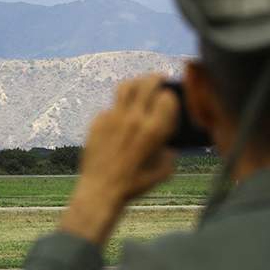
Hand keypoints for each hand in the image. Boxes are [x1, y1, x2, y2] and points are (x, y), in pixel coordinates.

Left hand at [60, 74, 177, 244]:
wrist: (101, 190)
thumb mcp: (164, 170)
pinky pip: (110, 106)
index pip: (167, 97)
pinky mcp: (98, 121)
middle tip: (158, 79)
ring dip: (136, 83)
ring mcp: (114, 117)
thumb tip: (171, 141)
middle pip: (147, 83)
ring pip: (126, 86)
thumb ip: (172, 152)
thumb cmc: (135, 183)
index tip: (169, 99)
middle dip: (156, 78)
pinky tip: (120, 117)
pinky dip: (118, 108)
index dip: (170, 96)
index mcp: (154, 130)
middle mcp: (134, 119)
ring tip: (139, 86)